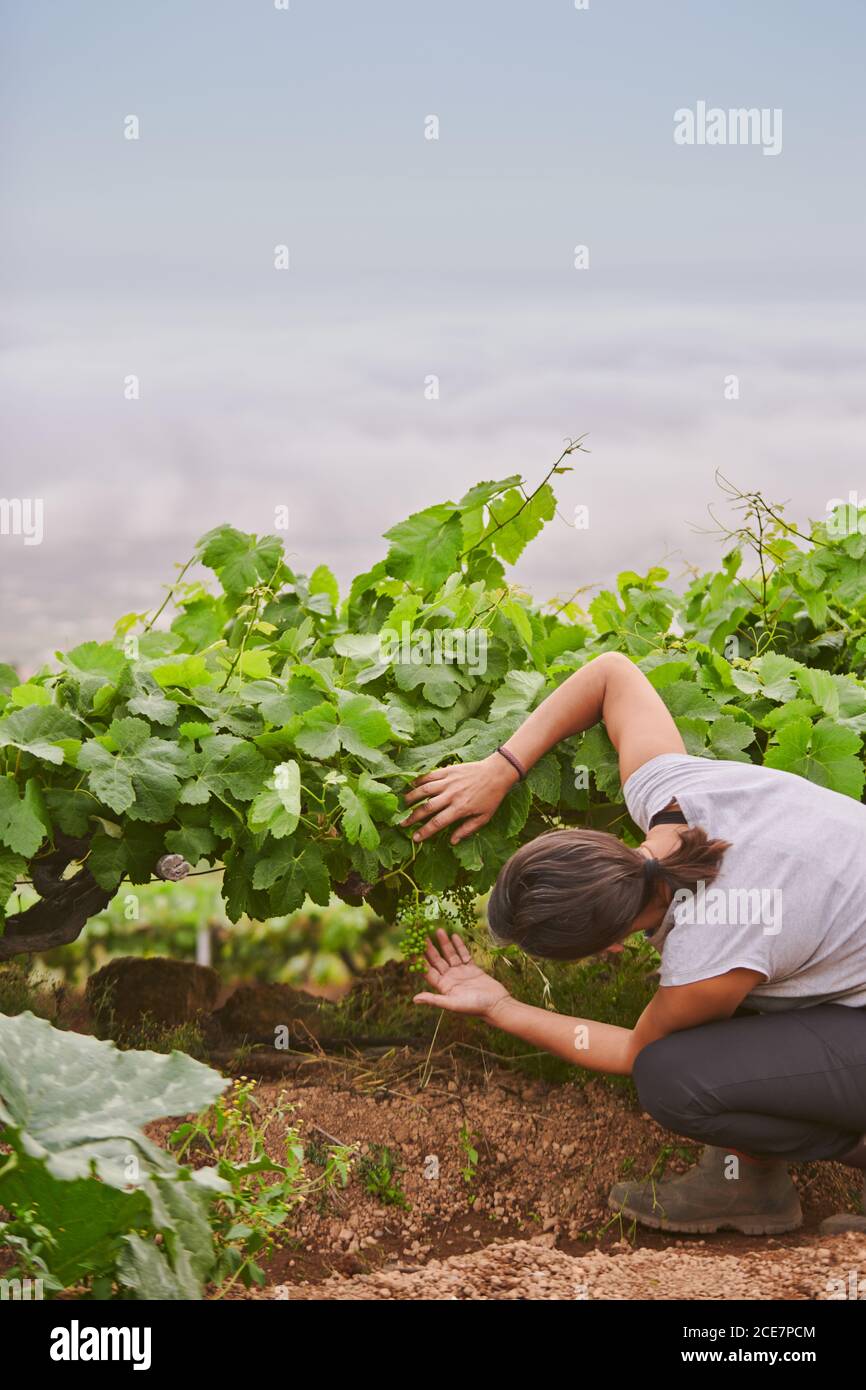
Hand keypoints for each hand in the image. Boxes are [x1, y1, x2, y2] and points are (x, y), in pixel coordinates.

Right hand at [401, 753, 518, 843]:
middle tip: (403, 824)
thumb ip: (467, 830)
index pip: (437, 823)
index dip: (424, 831)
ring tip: (403, 804)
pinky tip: (412, 785)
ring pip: (424, 790)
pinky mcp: (448, 770)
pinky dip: (419, 781)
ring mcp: (449, 782)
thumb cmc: (491, 797)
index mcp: (460, 808)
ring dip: (412, 798)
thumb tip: (452, 842)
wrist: (497, 773)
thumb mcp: (483, 817)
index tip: (415, 838)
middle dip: (412, 817)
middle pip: (427, 808)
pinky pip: (430, 776)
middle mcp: (451, 795)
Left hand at [412, 928, 510, 1018]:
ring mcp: (461, 973)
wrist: (497, 1005)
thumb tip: (414, 999)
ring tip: (439, 930)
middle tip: (422, 934)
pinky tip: (454, 936)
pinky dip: (459, 945)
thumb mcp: (453, 1004)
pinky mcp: (472, 969)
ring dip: (444, 943)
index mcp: (443, 987)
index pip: (428, 971)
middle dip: (430, 948)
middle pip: (437, 960)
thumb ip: (434, 1000)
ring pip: (450, 955)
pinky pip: (464, 954)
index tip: (412, 948)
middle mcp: (450, 979)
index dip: (420, 960)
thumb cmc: (475, 1007)